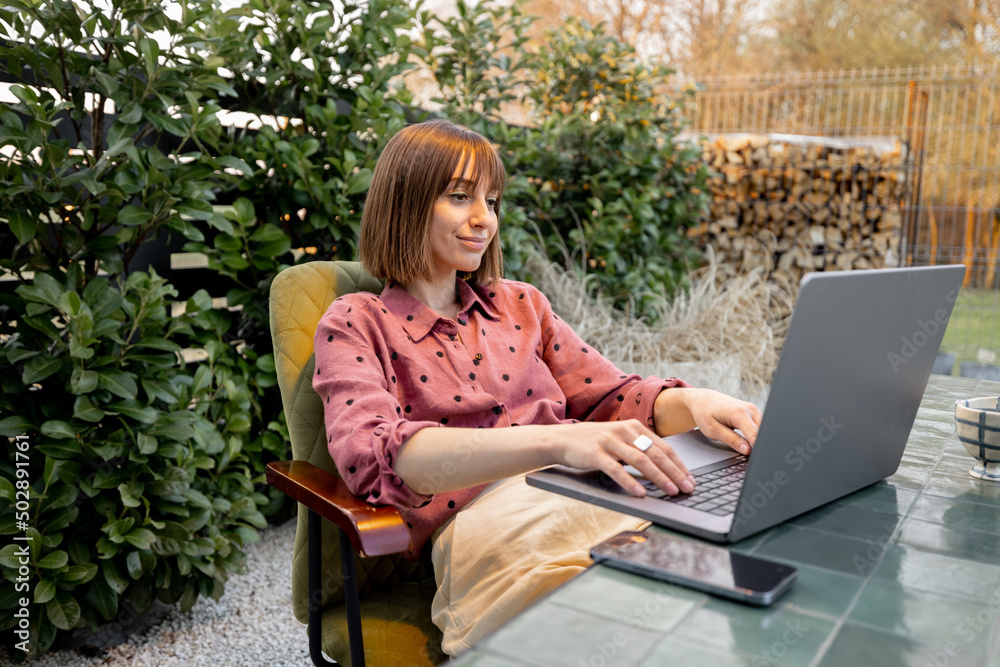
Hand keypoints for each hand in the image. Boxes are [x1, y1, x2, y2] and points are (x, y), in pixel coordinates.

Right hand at [549, 420, 694, 497]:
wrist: (563, 439)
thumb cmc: (595, 443)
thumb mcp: (620, 440)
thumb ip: (639, 449)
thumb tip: (665, 469)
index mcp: (634, 427)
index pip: (663, 447)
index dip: (679, 464)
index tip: (690, 479)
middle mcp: (624, 431)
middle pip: (655, 453)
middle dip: (674, 472)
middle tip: (687, 488)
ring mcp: (609, 441)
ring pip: (640, 461)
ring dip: (658, 477)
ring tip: (670, 491)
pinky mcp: (595, 453)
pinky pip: (616, 469)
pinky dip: (630, 482)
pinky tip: (641, 493)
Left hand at [675, 388, 762, 455]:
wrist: (703, 400)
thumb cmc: (705, 413)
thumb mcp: (713, 430)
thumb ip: (732, 440)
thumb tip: (747, 450)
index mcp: (739, 413)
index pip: (755, 435)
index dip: (756, 448)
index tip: (755, 457)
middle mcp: (750, 409)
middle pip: (761, 433)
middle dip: (757, 444)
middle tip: (744, 450)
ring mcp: (753, 409)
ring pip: (762, 430)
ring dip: (755, 439)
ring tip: (738, 438)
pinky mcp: (754, 412)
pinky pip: (759, 426)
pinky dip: (753, 433)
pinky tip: (743, 435)